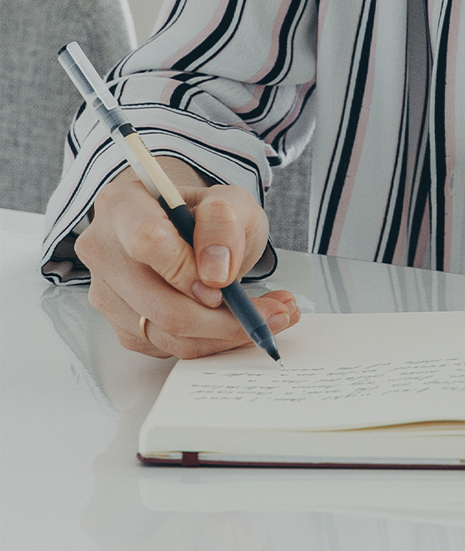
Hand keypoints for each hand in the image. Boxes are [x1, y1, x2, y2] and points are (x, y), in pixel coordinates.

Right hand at [75, 158, 299, 358]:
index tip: (224, 281)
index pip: (147, 241)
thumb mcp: (231, 202)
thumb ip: (224, 224)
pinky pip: (171, 348)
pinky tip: (242, 322)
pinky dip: (215, 341)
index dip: (188, 270)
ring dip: (228, 333)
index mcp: (123, 204)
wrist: (194, 230)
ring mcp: (108, 292)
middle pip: (159, 304)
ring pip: (168, 334)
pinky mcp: (124, 325)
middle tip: (274, 311)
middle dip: (225, 317)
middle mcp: (104, 250)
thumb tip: (216, 272)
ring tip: (272, 315)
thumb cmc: (206, 214)